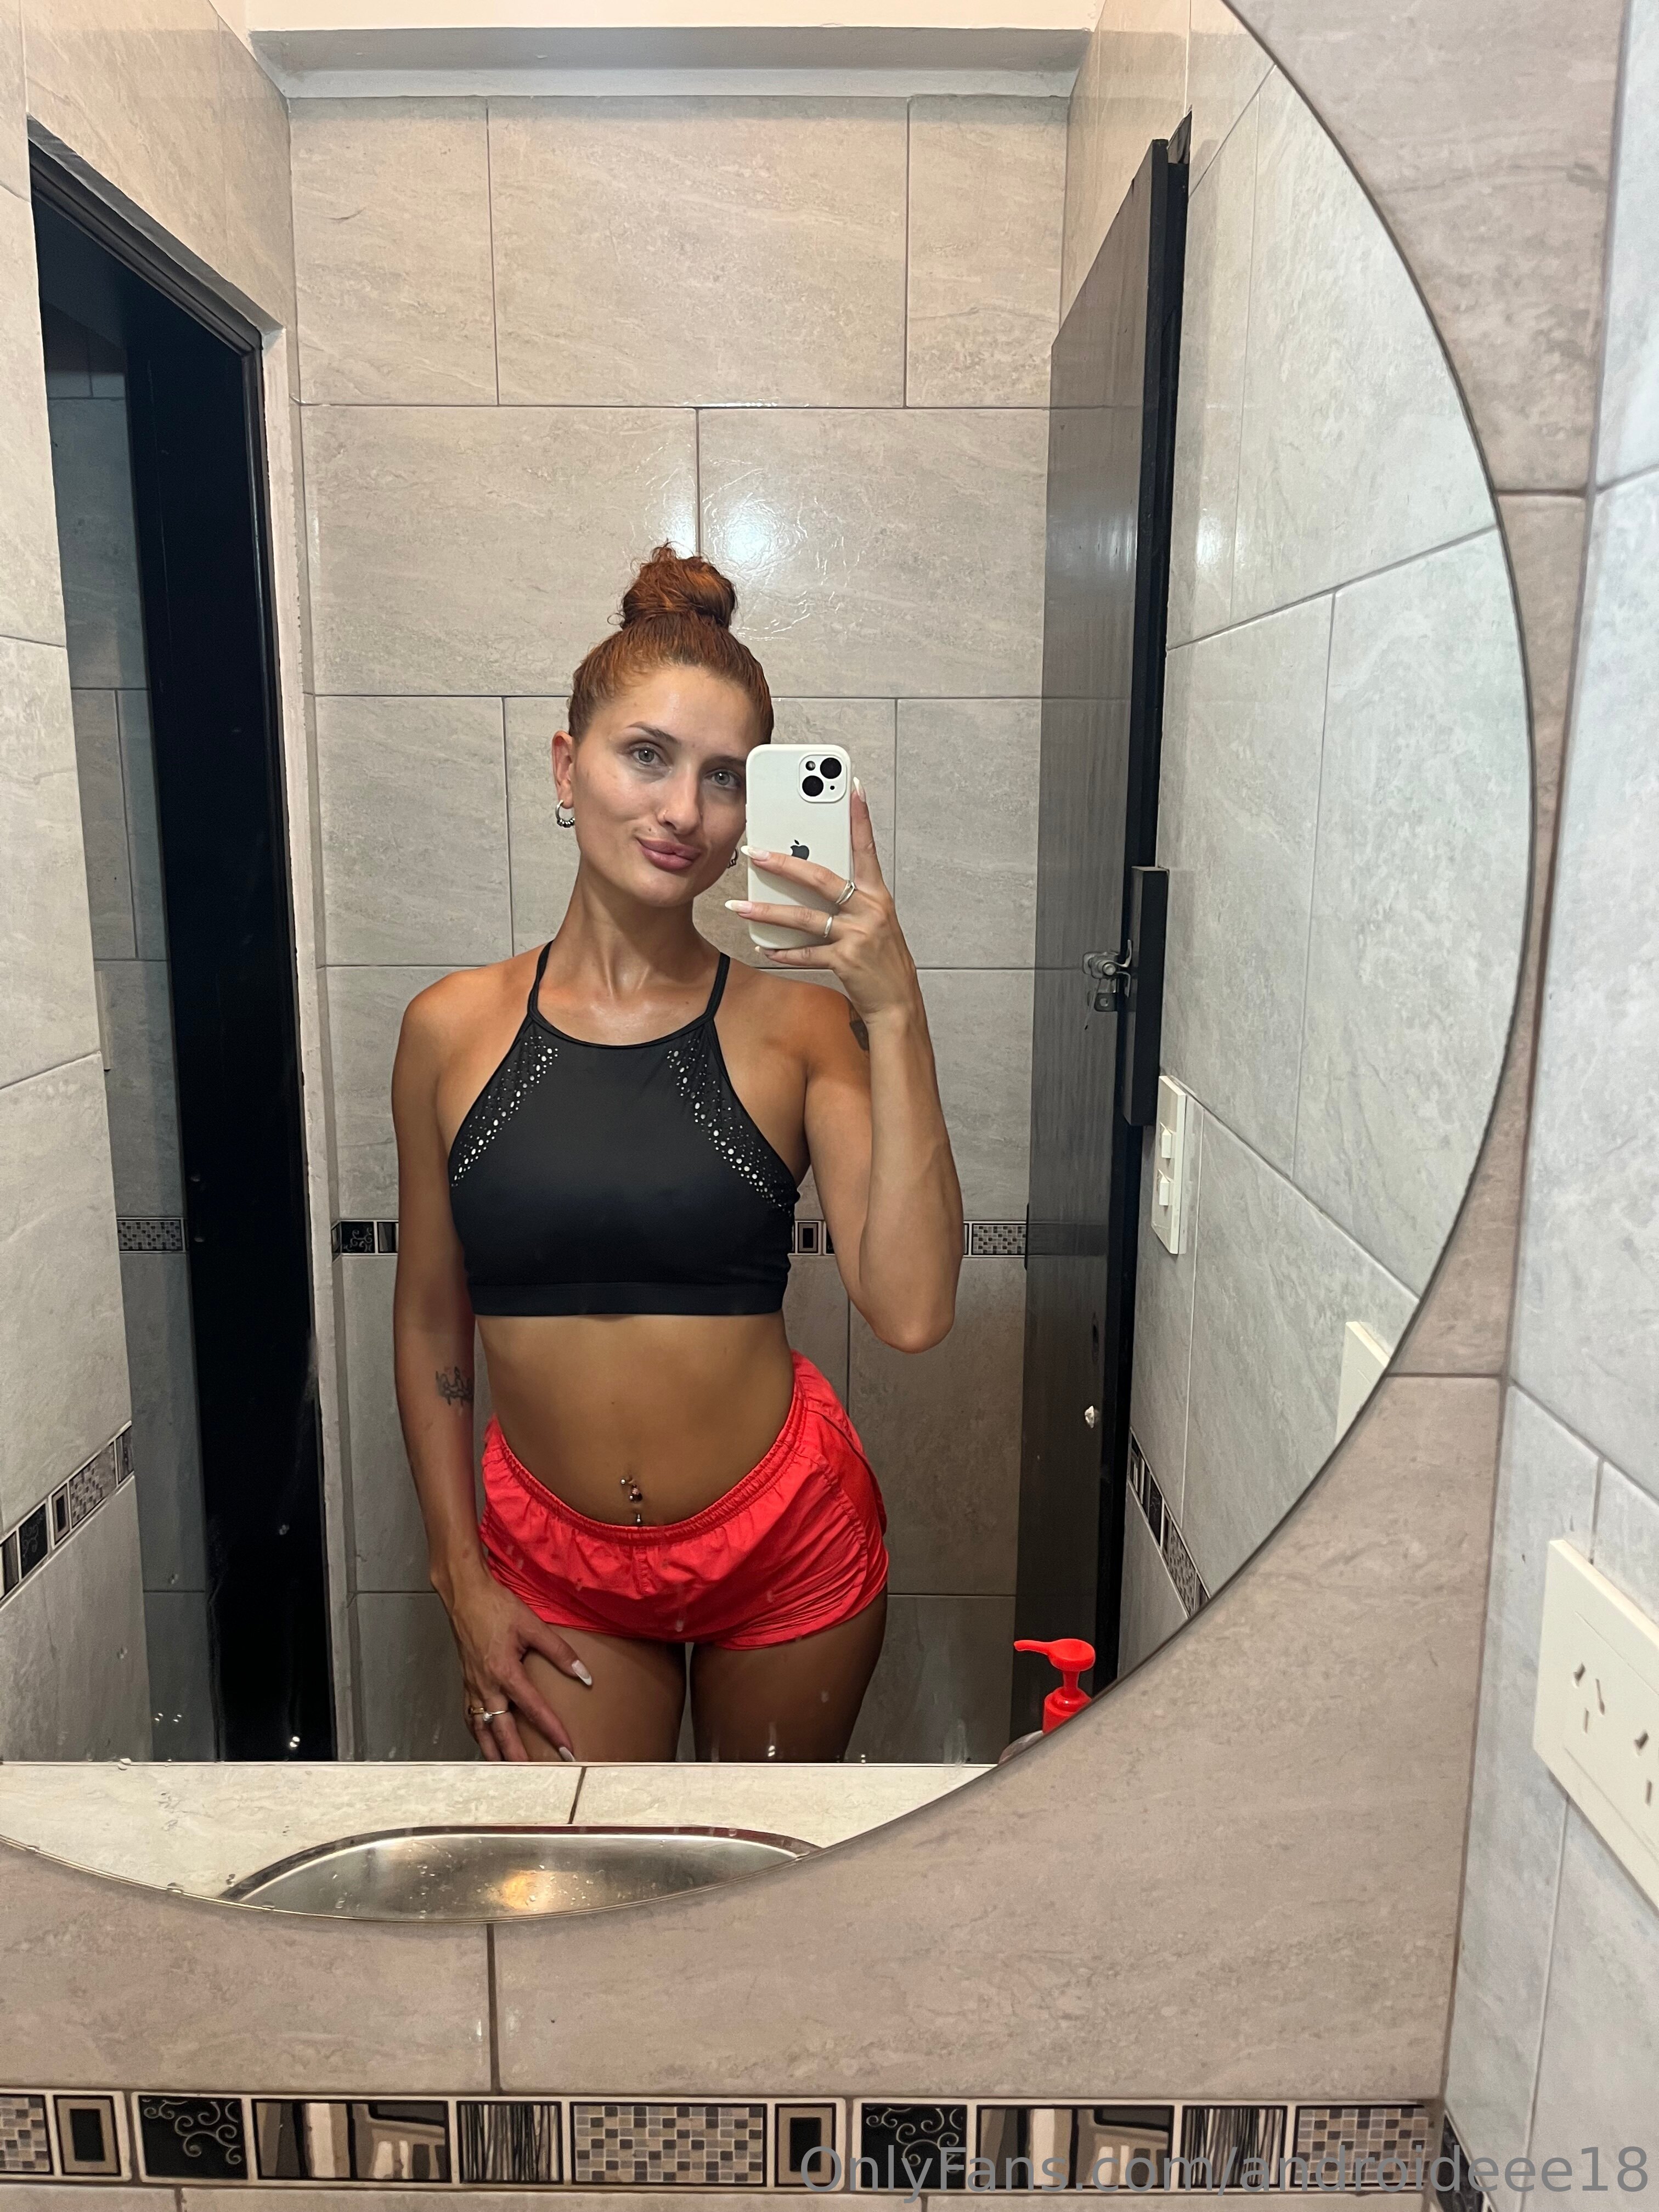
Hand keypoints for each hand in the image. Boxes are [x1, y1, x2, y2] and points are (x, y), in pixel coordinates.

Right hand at [441, 1560, 589, 1762]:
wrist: (465, 1595)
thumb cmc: (496, 1607)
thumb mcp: (533, 1626)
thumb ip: (560, 1652)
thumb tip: (584, 1674)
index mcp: (505, 1673)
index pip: (534, 1710)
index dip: (552, 1732)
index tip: (567, 1750)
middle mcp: (486, 1686)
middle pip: (503, 1733)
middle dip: (521, 1757)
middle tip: (537, 1776)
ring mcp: (473, 1687)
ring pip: (482, 1731)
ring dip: (495, 1754)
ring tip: (509, 1772)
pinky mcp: (466, 1684)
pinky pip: (471, 1718)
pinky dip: (479, 1734)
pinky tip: (486, 1741)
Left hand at [726, 781, 919, 1021]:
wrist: (898, 1003)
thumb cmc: (882, 960)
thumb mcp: (874, 922)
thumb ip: (849, 901)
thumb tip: (809, 882)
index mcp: (877, 895)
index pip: (867, 848)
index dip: (860, 817)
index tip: (852, 788)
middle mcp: (870, 910)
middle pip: (821, 878)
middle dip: (784, 863)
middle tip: (755, 853)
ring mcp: (859, 935)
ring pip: (805, 918)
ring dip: (768, 912)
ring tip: (741, 906)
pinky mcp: (847, 960)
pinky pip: (807, 953)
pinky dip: (783, 952)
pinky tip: (764, 948)